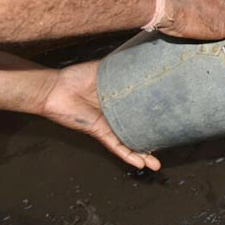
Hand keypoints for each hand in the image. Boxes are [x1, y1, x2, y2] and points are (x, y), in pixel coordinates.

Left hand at [41, 61, 160, 170]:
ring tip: (156, 165)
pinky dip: (128, 155)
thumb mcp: (105, 70)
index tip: (168, 117)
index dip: (153, 115)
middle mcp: (115, 115)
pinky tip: (140, 164)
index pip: (139, 110)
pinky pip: (116, 146)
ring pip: (129, 142)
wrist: (56, 88)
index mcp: (118, 101)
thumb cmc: (77, 77)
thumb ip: (122, 68)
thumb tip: (141, 58)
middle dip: (151, 139)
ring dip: (143, 155)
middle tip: (168, 144)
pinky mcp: (99, 131)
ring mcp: (107, 125)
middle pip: (137, 129)